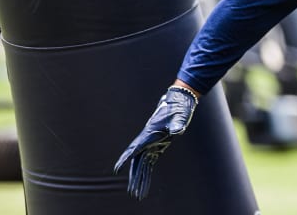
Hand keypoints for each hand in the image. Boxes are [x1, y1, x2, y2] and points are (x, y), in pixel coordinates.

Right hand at [114, 85, 198, 199]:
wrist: (178, 103)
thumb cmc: (177, 108)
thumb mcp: (178, 116)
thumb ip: (176, 124)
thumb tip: (177, 131)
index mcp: (149, 134)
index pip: (136, 148)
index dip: (126, 158)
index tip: (117, 168)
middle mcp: (147, 141)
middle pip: (137, 162)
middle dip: (134, 177)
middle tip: (132, 192)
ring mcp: (151, 145)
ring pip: (142, 165)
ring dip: (140, 179)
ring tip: (137, 194)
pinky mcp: (157, 147)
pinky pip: (150, 164)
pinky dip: (147, 174)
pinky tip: (144, 184)